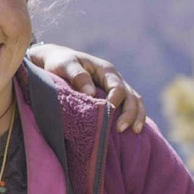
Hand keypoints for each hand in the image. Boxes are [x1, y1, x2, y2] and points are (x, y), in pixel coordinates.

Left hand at [26, 43, 146, 132]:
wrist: (56, 61)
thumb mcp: (65, 65)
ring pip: (134, 101)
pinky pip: (128, 106)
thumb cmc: (60, 62)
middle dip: (130, 113)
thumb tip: (91, 93)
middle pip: (131, 96)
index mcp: (105, 70)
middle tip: (120, 129)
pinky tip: (132, 131)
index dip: (115, 100)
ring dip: (137, 117)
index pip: (117, 87)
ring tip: (135, 132)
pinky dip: (133, 117)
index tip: (107, 112)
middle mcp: (114, 79)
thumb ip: (78, 76)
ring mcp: (115, 88)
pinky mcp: (112, 97)